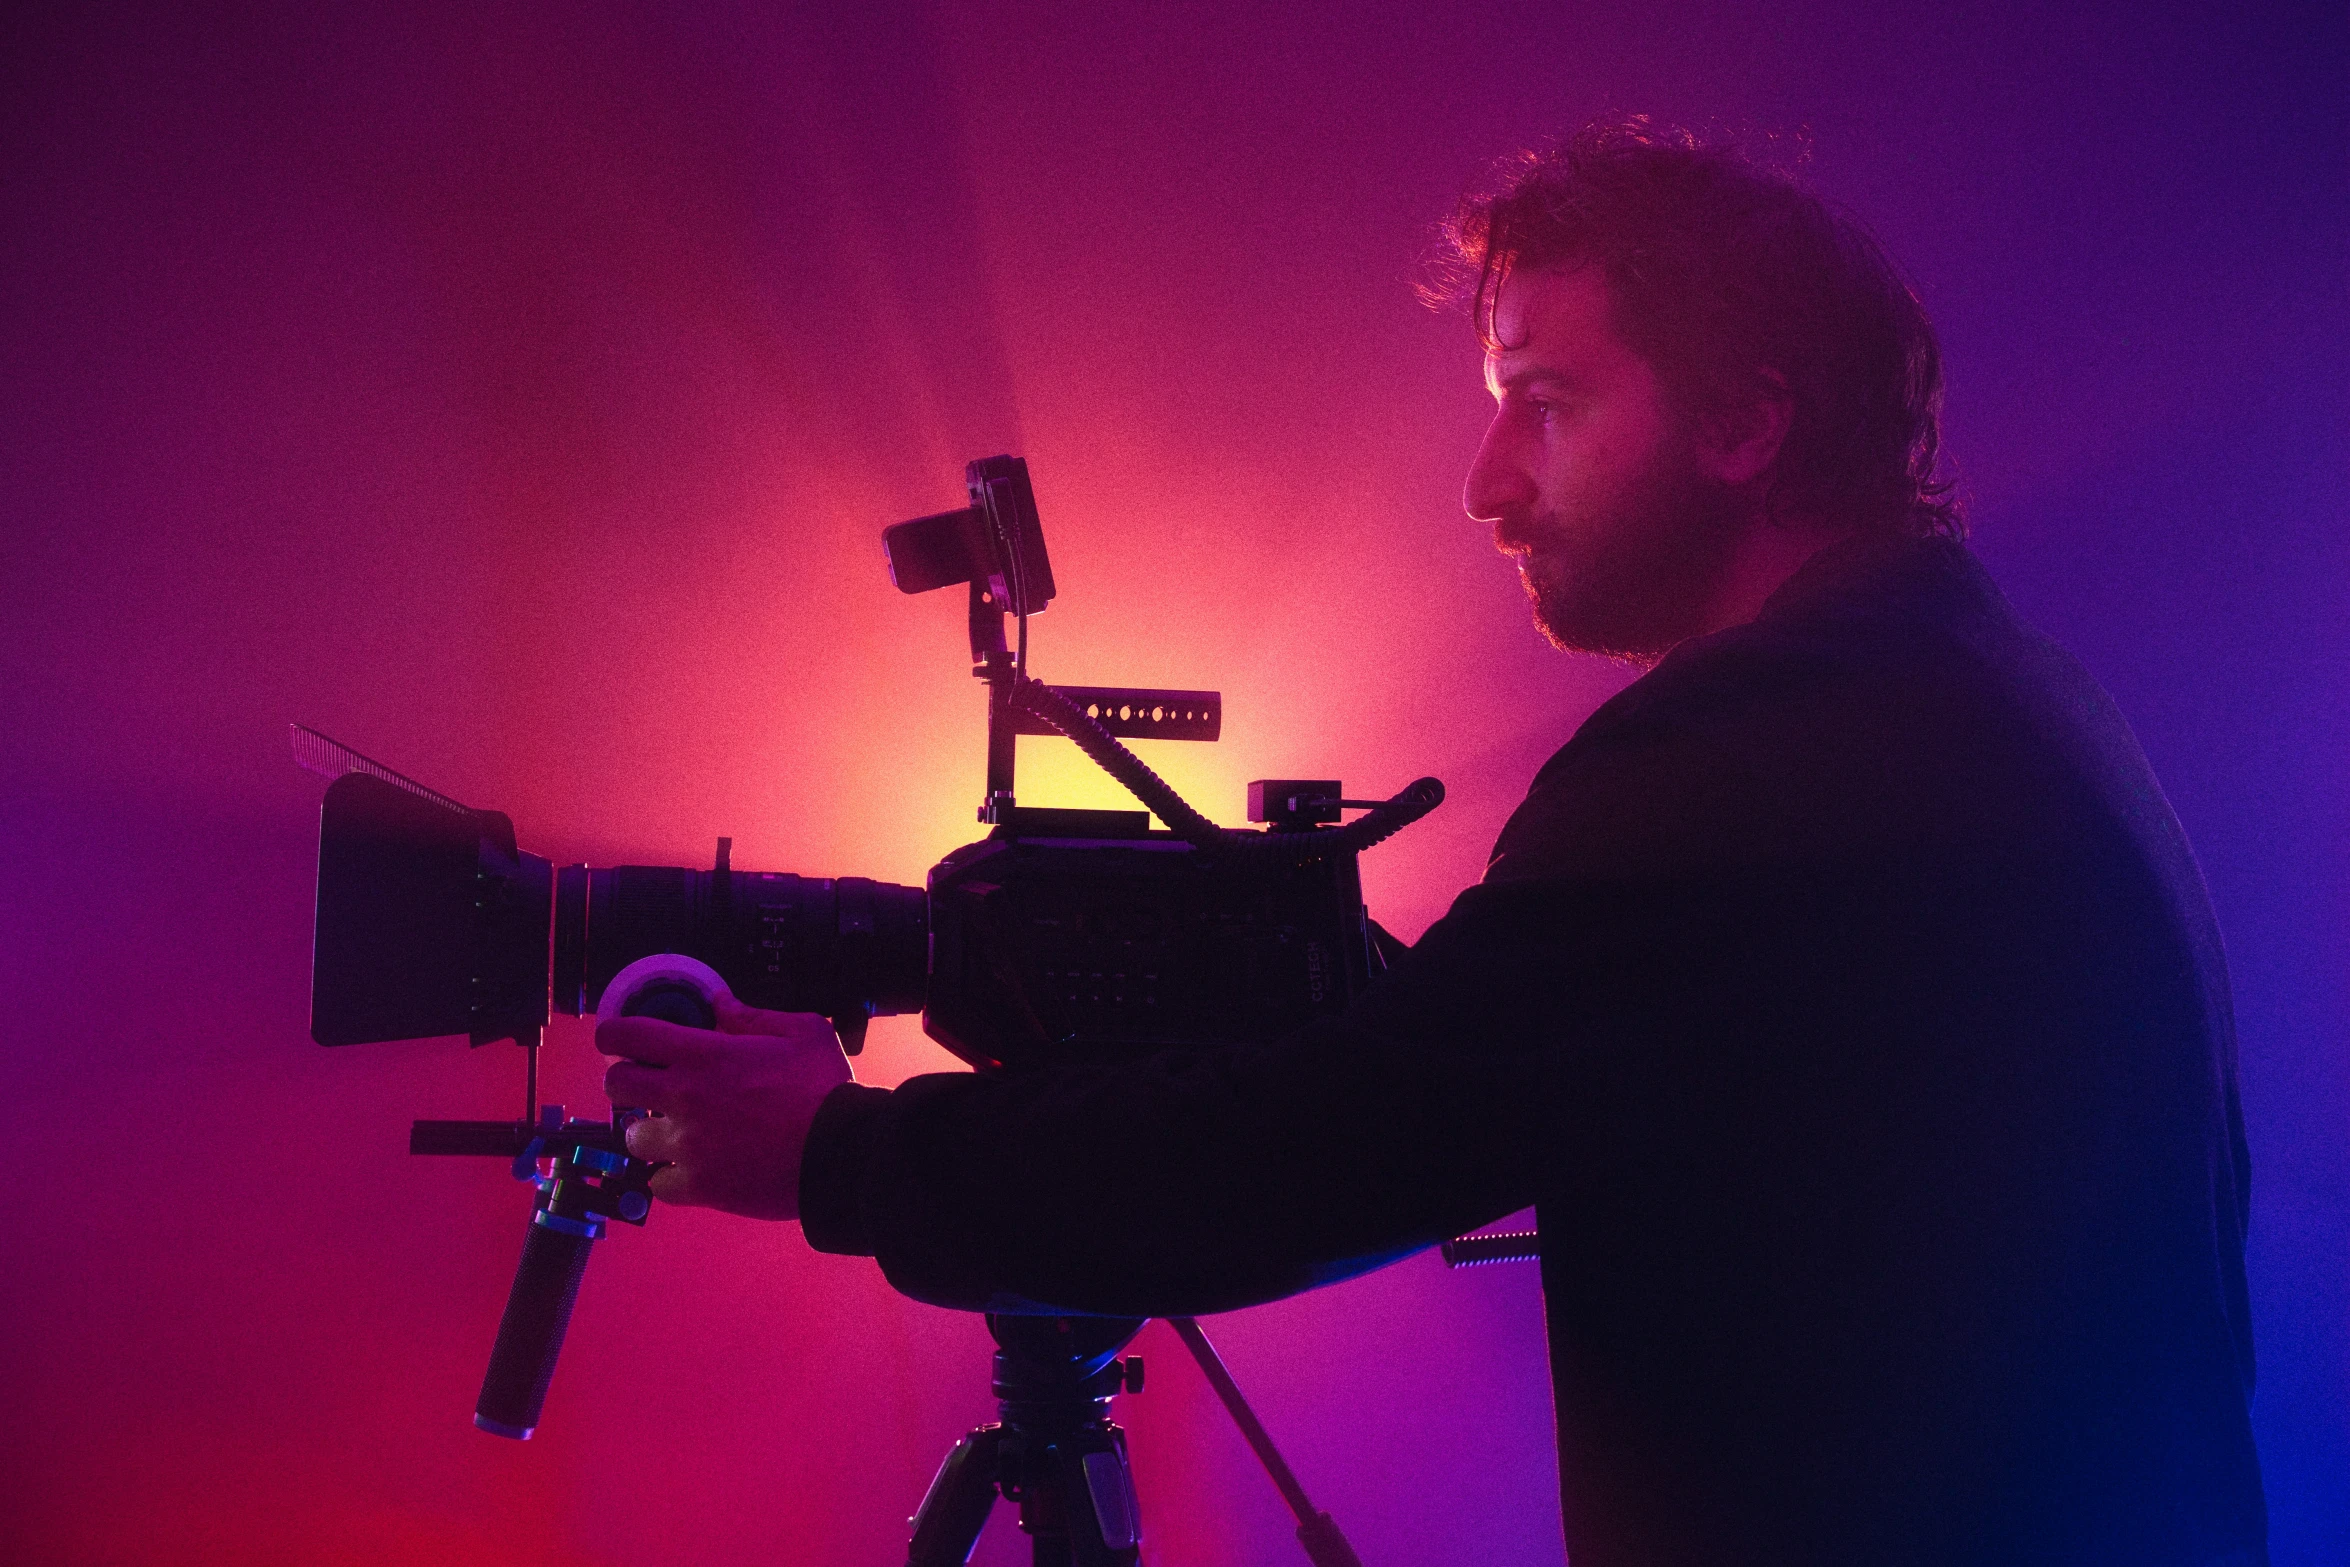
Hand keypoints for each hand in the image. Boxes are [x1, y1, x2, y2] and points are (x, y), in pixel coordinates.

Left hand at [597, 996, 851, 1219]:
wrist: (842, 1154)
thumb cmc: (825, 1090)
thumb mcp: (803, 1033)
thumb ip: (753, 1017)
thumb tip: (719, 1004)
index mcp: (705, 1056)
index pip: (628, 1035)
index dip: (614, 1033)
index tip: (617, 1038)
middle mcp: (685, 1099)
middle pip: (617, 1086)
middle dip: (628, 1080)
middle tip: (650, 1083)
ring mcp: (688, 1146)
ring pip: (633, 1138)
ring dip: (650, 1130)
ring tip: (676, 1130)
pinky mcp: (699, 1186)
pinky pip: (658, 1184)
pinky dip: (669, 1176)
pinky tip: (691, 1167)